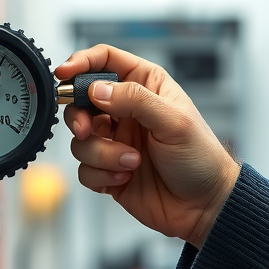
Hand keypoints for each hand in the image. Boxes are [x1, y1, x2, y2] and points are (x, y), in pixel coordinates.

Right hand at [57, 45, 239, 248]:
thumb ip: (134, 100)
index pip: (105, 61)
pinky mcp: (107, 169)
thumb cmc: (200, 158)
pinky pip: (84, 168)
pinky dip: (101, 174)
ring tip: (131, 163)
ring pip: (81, 139)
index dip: (81, 62)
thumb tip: (96, 90)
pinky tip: (126, 177)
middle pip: (80, 100)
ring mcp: (115, 141)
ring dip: (101, 153)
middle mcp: (125, 111)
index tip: (64, 73)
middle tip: (87, 130)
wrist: (204, 207)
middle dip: (79, 117)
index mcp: (145, 87)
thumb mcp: (173, 121)